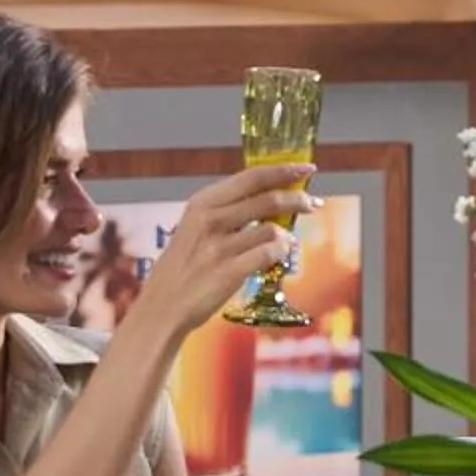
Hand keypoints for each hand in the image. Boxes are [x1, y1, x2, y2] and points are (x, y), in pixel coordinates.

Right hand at [126, 164, 316, 340]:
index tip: (306, 168)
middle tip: (313, 203)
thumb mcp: (195, 228)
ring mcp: (218, 246)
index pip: (251, 177)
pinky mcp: (229, 271)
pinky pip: (270, 254)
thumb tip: (272, 199)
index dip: (283, 170)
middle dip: (297, 198)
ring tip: (289, 241)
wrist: (162, 306)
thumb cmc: (183, 267)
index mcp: (202, 203)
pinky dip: (281, 253)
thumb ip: (227, 212)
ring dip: (288, 234)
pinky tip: (279, 256)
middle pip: (267, 198)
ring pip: (272, 228)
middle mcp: (209, 219)